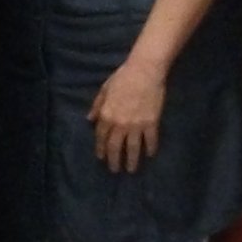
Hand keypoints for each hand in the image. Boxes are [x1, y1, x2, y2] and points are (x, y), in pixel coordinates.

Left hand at [91, 57, 169, 173]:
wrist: (145, 71)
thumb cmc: (123, 77)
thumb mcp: (104, 89)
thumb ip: (97, 106)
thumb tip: (89, 119)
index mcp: (106, 115)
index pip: (101, 137)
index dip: (100, 148)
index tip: (101, 157)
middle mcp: (119, 124)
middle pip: (115, 147)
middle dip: (114, 160)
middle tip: (115, 170)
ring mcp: (136, 125)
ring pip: (133, 148)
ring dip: (132, 161)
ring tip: (131, 169)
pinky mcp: (151, 123)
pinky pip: (151, 140)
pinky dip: (150, 148)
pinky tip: (150, 155)